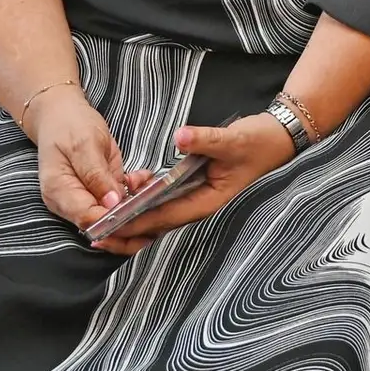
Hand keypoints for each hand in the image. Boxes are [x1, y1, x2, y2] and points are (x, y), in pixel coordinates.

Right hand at [32, 93, 154, 252]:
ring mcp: (85, 198)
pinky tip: (141, 177)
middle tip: (149, 191)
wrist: (63, 115)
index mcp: (59, 193)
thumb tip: (111, 203)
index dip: (113, 218)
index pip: (87, 219)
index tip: (136, 207)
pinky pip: (120, 200)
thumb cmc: (69, 125)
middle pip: (101, 223)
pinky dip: (135, 191)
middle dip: (129, 211)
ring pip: (114, 213)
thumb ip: (96, 176)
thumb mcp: (84, 144)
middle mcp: (70, 202)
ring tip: (145, 180)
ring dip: (135, 200)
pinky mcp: (100, 192)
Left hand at [91, 114, 295, 253]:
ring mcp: (195, 196)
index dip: (134, 223)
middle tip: (93, 232)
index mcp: (206, 201)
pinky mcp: (192, 186)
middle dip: (126, 229)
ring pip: (157, 214)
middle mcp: (198, 204)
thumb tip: (179, 137)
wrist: (276, 138)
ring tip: (102, 215)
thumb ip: (205, 139)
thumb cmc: (258, 142)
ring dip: (132, 216)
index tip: (108, 227)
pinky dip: (144, 200)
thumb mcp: (232, 139)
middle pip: (156, 224)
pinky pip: (163, 199)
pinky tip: (128, 192)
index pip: (163, 217)